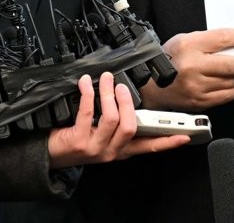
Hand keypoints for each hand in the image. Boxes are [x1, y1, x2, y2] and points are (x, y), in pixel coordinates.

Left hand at [48, 73, 189, 167]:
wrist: (49, 154)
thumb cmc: (76, 139)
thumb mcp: (102, 135)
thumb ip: (118, 123)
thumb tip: (129, 98)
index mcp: (121, 149)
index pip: (149, 147)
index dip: (167, 142)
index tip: (184, 135)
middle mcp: (111, 151)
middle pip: (130, 128)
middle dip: (127, 102)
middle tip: (122, 86)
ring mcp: (95, 148)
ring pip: (111, 119)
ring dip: (108, 94)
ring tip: (104, 80)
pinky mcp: (79, 142)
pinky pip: (88, 114)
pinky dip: (88, 95)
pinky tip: (85, 85)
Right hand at [142, 28, 233, 111]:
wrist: (150, 85)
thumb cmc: (169, 59)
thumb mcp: (186, 40)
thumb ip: (209, 40)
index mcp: (190, 46)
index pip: (224, 39)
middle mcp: (194, 67)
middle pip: (232, 64)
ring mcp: (197, 87)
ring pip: (232, 81)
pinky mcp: (200, 102)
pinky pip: (227, 95)